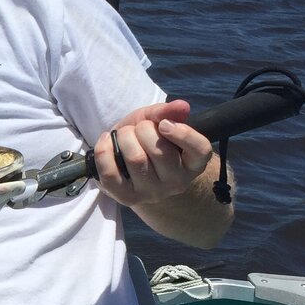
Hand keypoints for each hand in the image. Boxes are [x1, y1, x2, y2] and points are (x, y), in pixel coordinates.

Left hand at [94, 99, 212, 207]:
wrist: (126, 160)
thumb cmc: (147, 138)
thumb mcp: (157, 119)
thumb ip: (167, 112)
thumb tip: (181, 106)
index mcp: (193, 162)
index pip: (200, 149)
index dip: (182, 133)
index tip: (164, 123)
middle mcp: (177, 182)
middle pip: (160, 151)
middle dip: (143, 129)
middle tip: (138, 128)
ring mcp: (152, 193)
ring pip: (136, 159)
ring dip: (124, 137)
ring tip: (124, 135)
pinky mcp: (127, 198)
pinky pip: (111, 174)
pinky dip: (104, 151)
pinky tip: (106, 141)